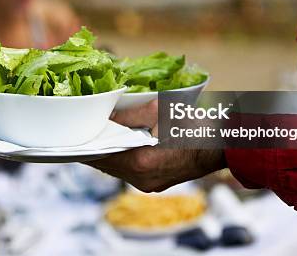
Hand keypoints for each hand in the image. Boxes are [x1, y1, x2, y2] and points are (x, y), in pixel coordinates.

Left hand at [86, 102, 225, 191]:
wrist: (222, 145)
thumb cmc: (192, 124)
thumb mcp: (158, 111)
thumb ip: (129, 114)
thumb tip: (108, 115)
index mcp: (141, 162)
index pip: (101, 155)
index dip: (86, 144)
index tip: (74, 135)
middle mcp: (141, 179)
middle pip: (106, 165)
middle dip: (95, 149)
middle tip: (83, 133)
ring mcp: (149, 185)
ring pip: (116, 170)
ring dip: (108, 155)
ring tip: (98, 138)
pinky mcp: (155, 185)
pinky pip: (129, 173)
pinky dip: (121, 160)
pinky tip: (119, 146)